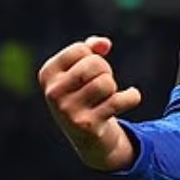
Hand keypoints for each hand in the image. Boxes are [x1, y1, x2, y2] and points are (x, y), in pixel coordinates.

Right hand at [38, 35, 142, 171]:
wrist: (87, 134)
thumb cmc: (84, 93)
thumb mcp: (82, 67)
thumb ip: (92, 48)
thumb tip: (104, 44)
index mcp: (47, 74)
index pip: (80, 50)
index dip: (92, 56)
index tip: (89, 70)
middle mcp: (53, 93)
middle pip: (94, 64)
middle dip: (105, 71)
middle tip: (100, 85)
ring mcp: (67, 111)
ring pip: (105, 83)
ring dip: (113, 87)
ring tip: (105, 96)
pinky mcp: (87, 125)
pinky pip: (119, 100)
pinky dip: (132, 96)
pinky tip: (131, 96)